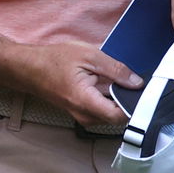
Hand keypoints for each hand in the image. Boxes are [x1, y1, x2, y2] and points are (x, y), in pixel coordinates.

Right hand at [14, 40, 141, 125]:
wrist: (29, 69)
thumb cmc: (54, 60)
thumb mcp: (89, 56)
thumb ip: (115, 70)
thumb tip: (137, 82)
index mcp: (85, 101)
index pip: (119, 116)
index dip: (135, 105)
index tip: (145, 92)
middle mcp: (84, 114)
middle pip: (117, 116)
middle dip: (128, 99)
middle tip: (134, 80)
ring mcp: (81, 115)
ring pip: (110, 113)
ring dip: (117, 98)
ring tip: (117, 78)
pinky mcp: (81, 112)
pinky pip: (102, 109)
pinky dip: (108, 97)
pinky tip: (106, 82)